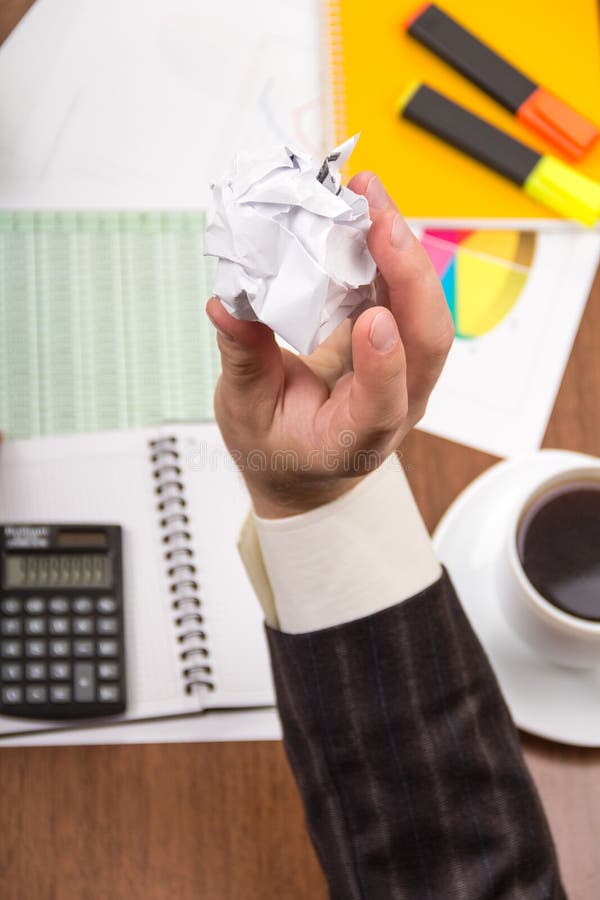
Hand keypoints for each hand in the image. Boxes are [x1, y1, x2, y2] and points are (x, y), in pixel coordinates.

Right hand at [206, 172, 453, 517]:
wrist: (307, 464)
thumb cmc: (279, 448)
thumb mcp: (246, 414)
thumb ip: (244, 361)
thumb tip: (227, 304)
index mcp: (355, 437)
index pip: (384, 406)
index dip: (384, 365)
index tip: (373, 320)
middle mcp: (396, 404)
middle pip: (426, 343)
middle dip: (409, 275)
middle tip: (377, 216)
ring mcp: (406, 372)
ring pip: (424, 310)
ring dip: (402, 249)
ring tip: (370, 197)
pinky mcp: (399, 342)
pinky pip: (407, 294)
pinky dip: (390, 252)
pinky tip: (368, 214)